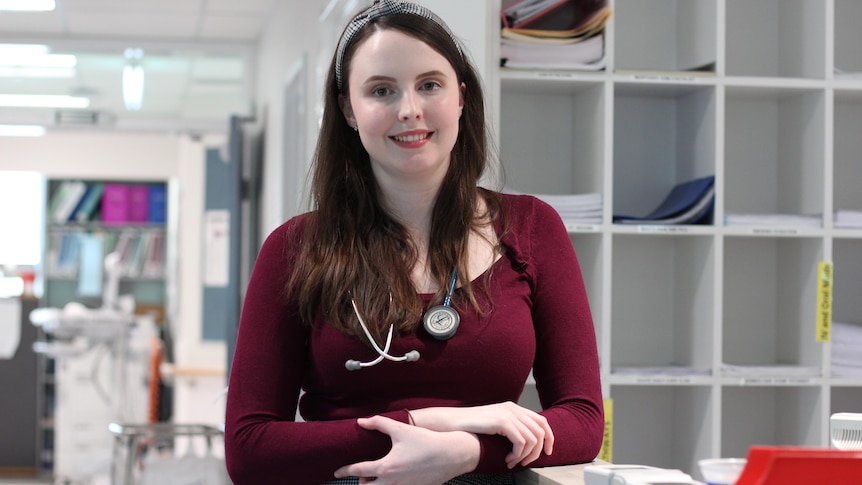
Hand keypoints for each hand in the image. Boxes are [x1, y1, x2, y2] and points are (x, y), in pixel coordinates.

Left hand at [333, 415, 479, 484]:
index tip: (336, 472)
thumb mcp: (401, 429)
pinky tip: (394, 478)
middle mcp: (392, 482)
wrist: (451, 455)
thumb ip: (379, 423)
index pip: (358, 471)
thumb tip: (361, 421)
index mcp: (386, 467)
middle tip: (364, 474)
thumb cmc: (426, 440)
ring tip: (378, 476)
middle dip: (362, 483)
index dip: (345, 471)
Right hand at [410, 401, 553, 468]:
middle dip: (538, 451)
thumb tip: (527, 444)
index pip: (542, 421)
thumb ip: (510, 428)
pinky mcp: (502, 421)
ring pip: (533, 439)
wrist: (452, 423)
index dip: (549, 438)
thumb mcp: (495, 425)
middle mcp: (513, 408)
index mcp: (514, 408)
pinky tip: (507, 460)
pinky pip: (521, 442)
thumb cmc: (470, 428)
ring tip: (512, 462)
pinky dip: (517, 455)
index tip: (547, 453)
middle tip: (526, 462)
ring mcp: (508, 413)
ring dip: (525, 456)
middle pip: (541, 430)